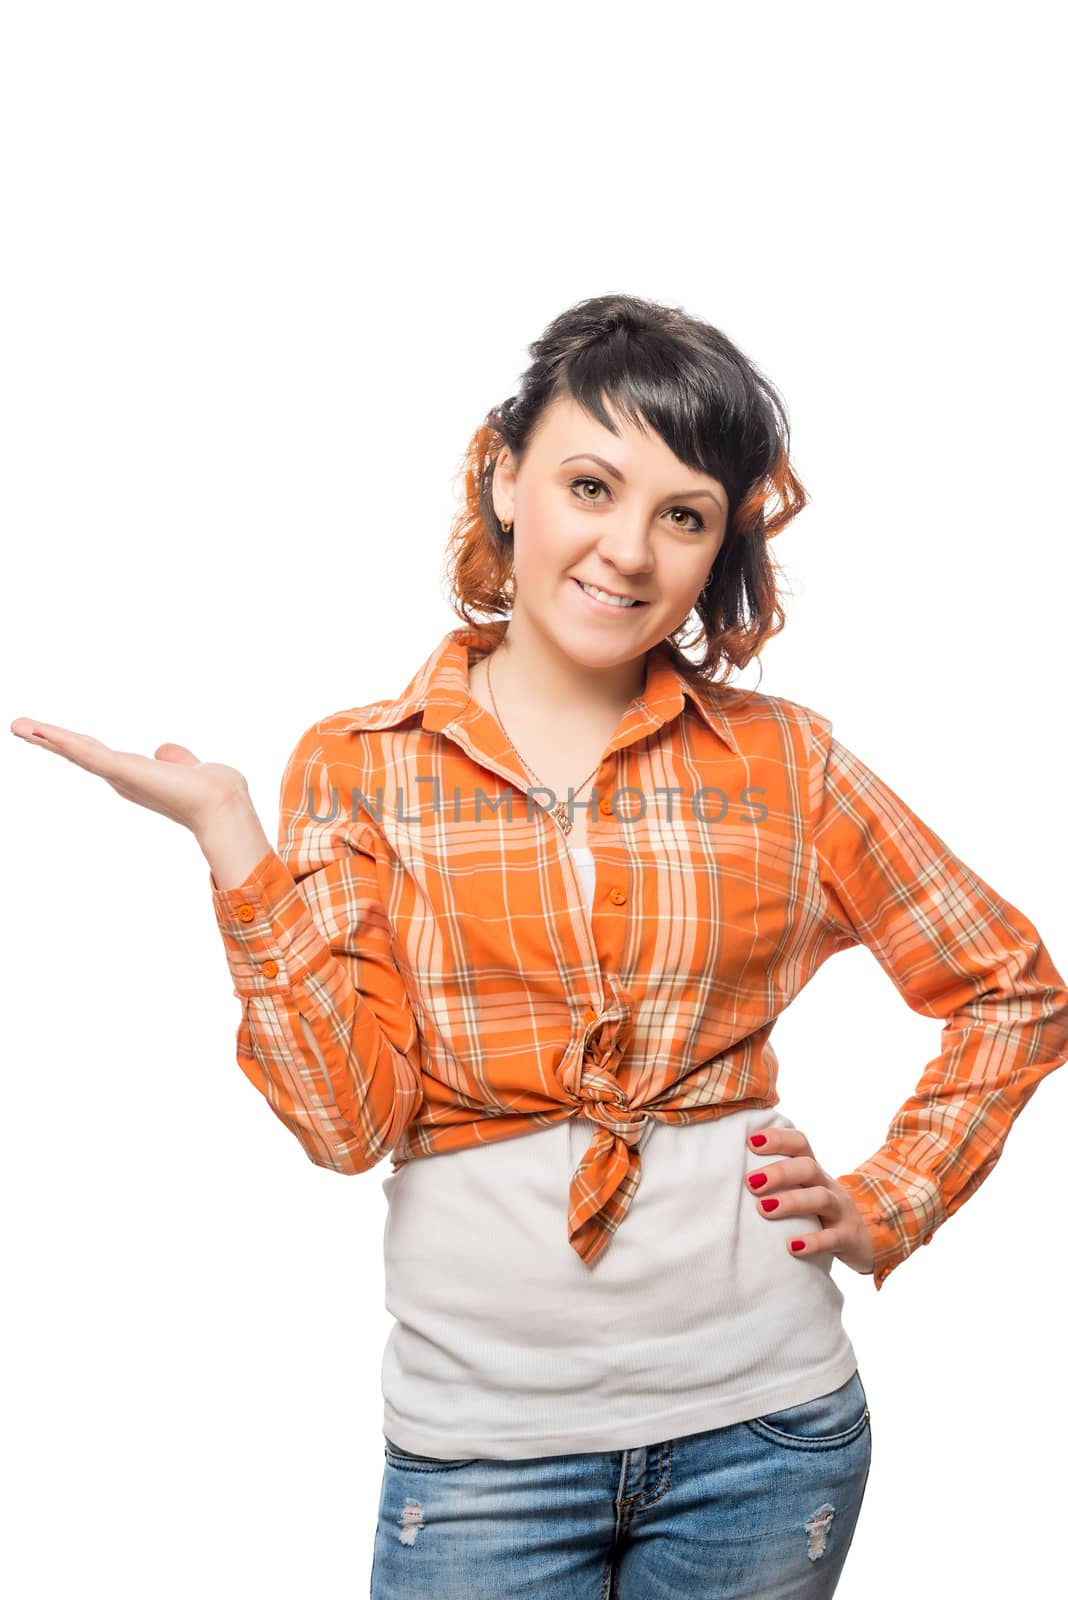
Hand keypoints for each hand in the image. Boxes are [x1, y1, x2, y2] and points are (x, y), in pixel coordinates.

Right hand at [9, 717, 250, 836]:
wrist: (222, 802)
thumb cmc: (213, 790)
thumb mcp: (189, 767)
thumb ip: (175, 759)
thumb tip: (164, 751)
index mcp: (135, 776)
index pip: (96, 756)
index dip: (72, 745)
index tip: (47, 734)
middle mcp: (122, 779)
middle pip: (79, 754)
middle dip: (49, 741)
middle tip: (18, 727)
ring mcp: (120, 776)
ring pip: (77, 752)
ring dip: (47, 738)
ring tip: (18, 726)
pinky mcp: (122, 772)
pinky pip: (88, 754)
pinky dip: (65, 742)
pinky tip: (43, 732)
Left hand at [745, 1126, 876, 1276]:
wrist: (865, 1238)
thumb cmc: (817, 1212)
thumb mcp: (803, 1191)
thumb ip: (775, 1182)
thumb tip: (726, 1175)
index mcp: (813, 1171)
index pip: (800, 1143)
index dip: (777, 1139)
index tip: (750, 1141)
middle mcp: (827, 1184)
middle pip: (808, 1167)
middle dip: (779, 1172)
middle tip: (750, 1183)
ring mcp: (840, 1210)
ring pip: (821, 1198)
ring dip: (791, 1201)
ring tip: (764, 1209)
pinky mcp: (848, 1237)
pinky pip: (833, 1238)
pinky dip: (813, 1242)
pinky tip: (792, 1247)